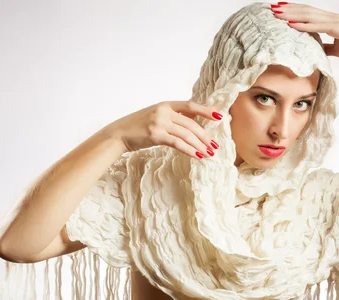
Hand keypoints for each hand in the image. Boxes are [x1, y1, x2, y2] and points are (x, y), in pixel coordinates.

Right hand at [101, 101, 221, 158]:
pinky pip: (178, 143)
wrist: (118, 134)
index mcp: (165, 104)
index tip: (219, 116)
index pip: (190, 105)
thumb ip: (173, 116)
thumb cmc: (138, 126)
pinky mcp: (156, 135)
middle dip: (205, 135)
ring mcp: (159, 123)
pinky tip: (198, 156)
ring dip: (200, 145)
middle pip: (191, 123)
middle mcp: (163, 111)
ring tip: (209, 153)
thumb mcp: (156, 115)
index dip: (206, 111)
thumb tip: (193, 121)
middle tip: (215, 145)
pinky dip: (190, 150)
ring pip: (187, 134)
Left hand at [270, 2, 338, 60]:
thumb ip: (326, 47)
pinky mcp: (338, 28)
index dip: (294, 11)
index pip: (308, 13)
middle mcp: (330, 18)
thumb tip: (316, 51)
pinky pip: (317, 26)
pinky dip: (303, 24)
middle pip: (305, 11)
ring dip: (291, 13)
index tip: (280, 10)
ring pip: (308, 15)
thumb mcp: (337, 49)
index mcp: (330, 21)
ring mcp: (334, 21)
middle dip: (288, 8)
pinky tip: (291, 24)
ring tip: (277, 13)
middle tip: (272, 6)